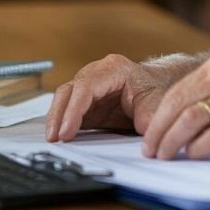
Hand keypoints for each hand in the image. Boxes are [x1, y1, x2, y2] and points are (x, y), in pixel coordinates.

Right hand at [46, 53, 192, 141]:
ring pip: (64, 98)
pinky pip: (67, 108)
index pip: (86, 87)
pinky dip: (61, 122)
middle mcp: (97, 72)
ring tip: (52, 140)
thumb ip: (148, 119)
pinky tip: (57, 137)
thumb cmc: (155, 90)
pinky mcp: (85, 100)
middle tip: (54, 138)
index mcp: (114, 68)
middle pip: (69, 90)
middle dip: (58, 115)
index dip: (74, 110)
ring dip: (56, 119)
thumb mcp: (156, 104)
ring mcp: (89, 85)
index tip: (67, 131)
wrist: (157, 86)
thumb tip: (146, 137)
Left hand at [141, 52, 209, 159]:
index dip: (158, 118)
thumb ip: (207, 97)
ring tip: (167, 156)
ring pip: (192, 119)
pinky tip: (193, 156)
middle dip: (159, 132)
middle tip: (151, 152)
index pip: (177, 92)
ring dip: (173, 142)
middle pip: (179, 104)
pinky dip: (198, 149)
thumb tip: (171, 125)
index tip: (148, 138)